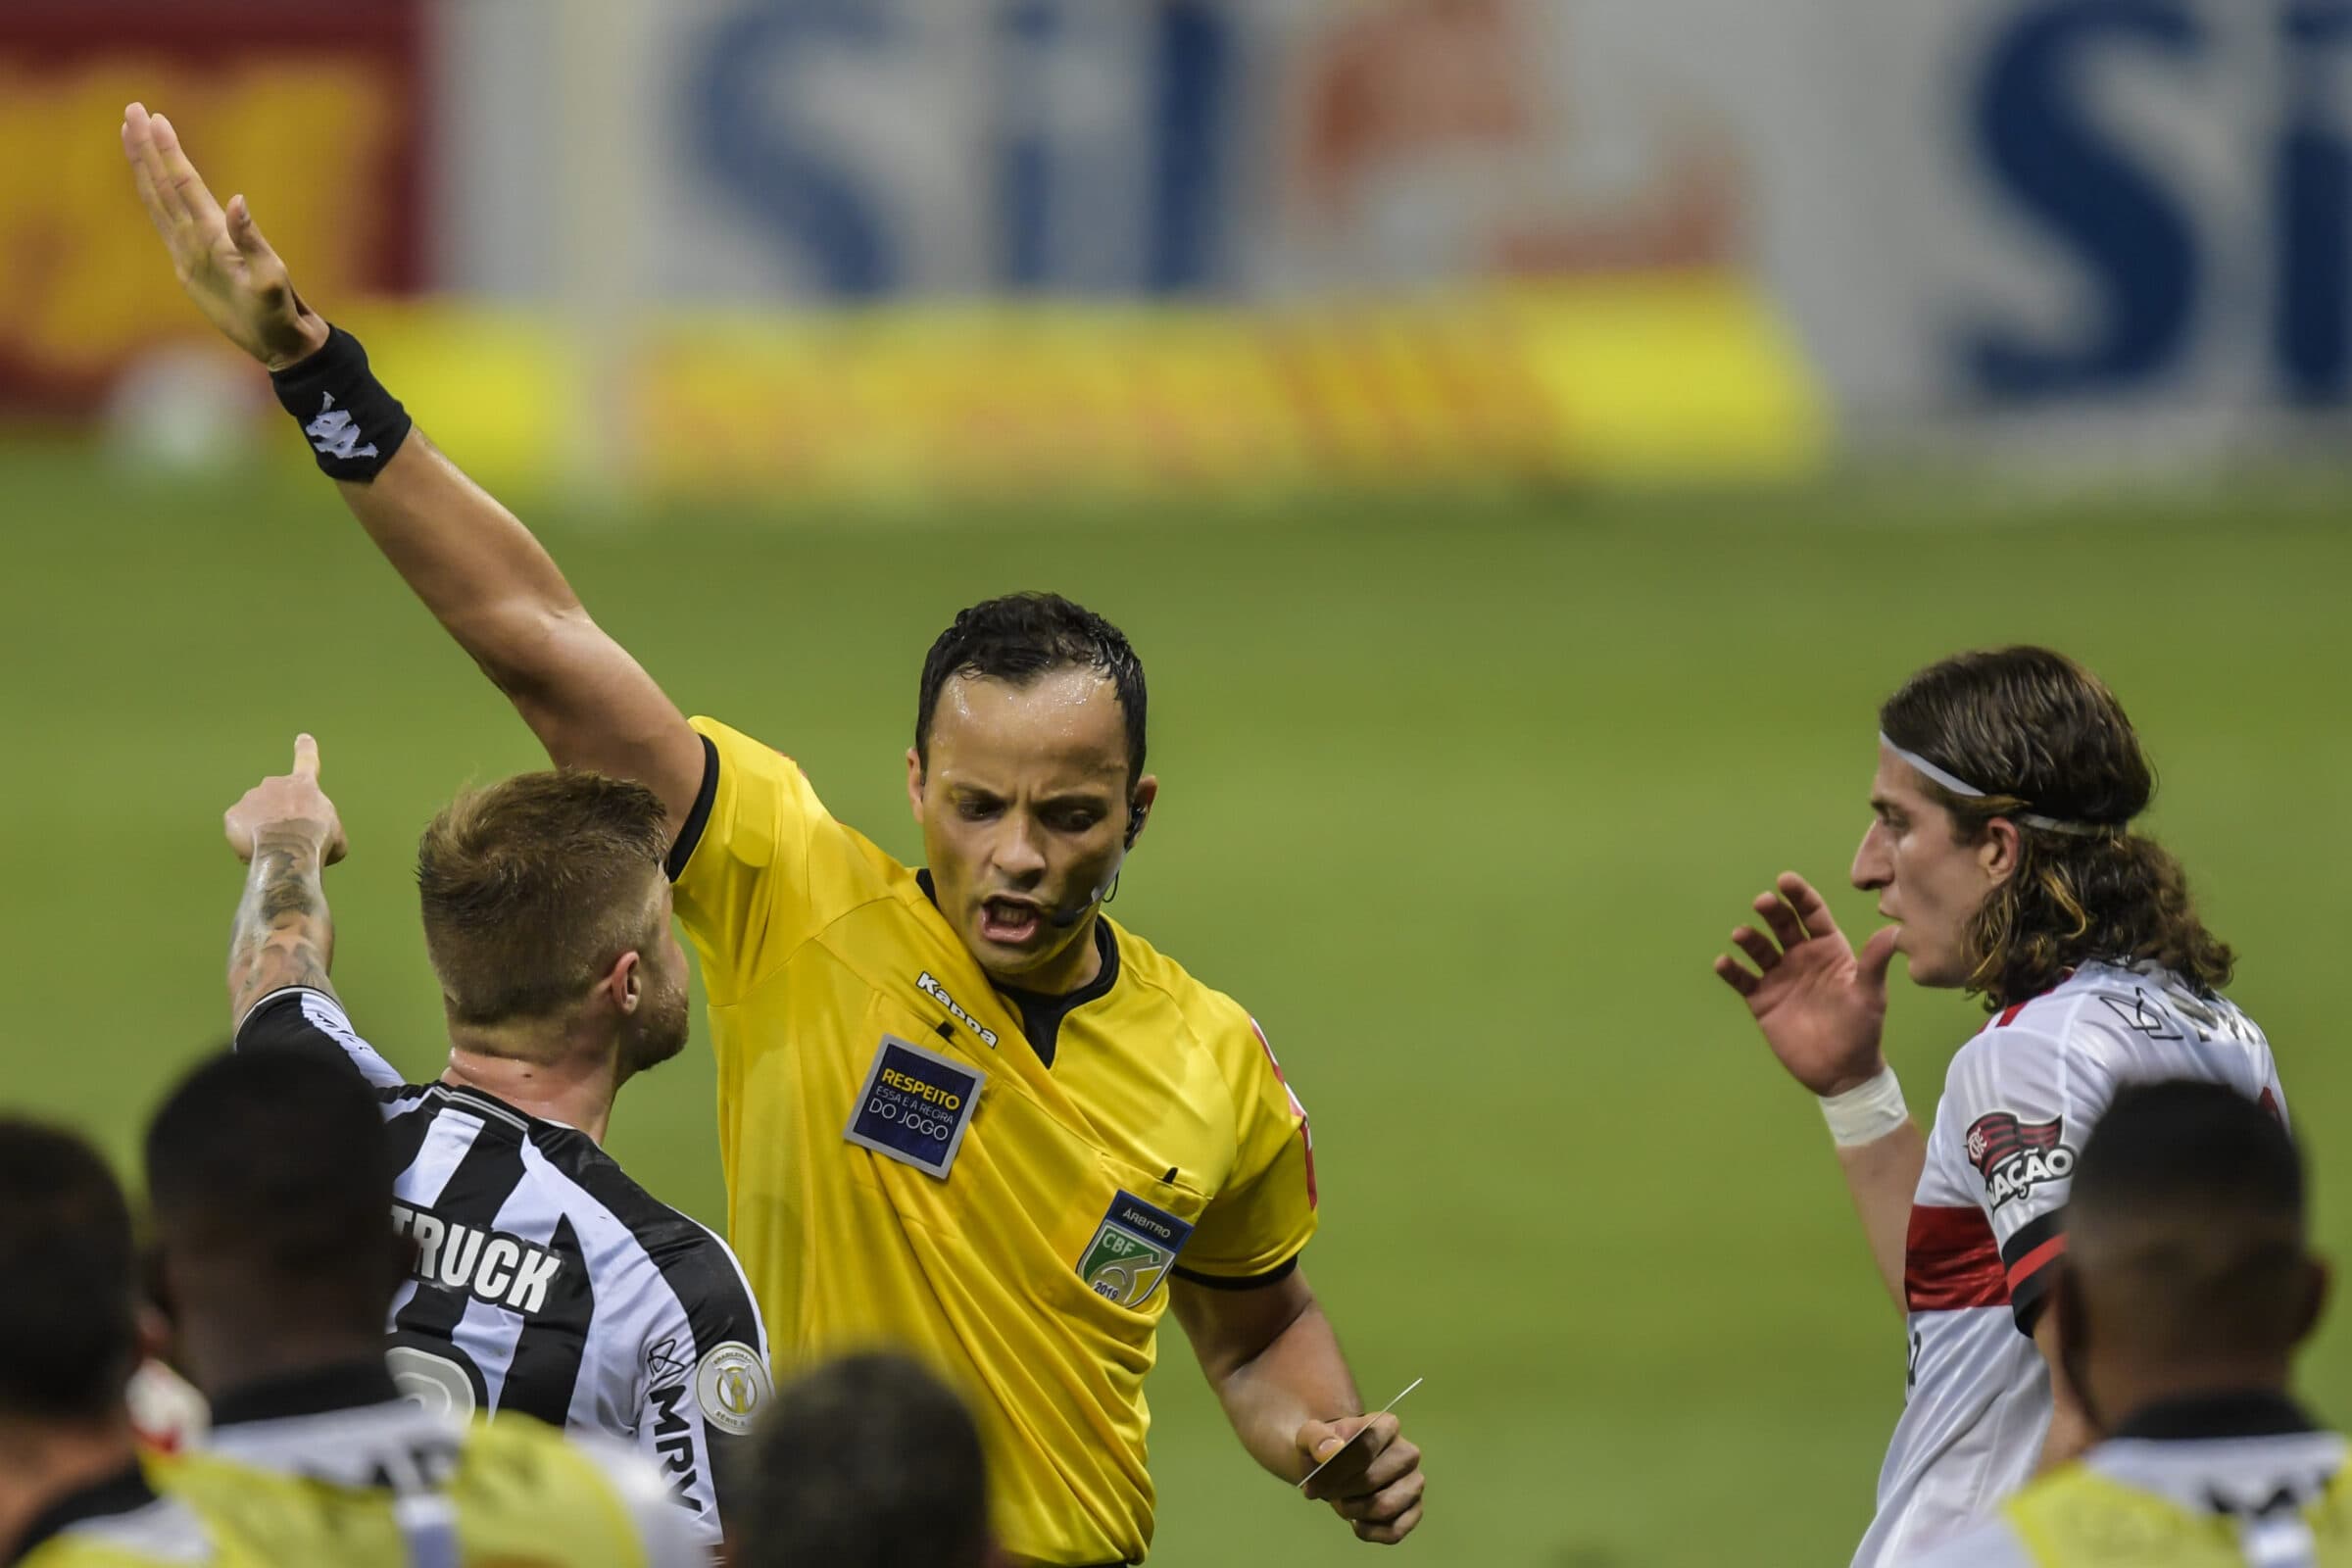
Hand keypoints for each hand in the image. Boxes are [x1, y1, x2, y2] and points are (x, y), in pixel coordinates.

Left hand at [121, 102, 329, 371]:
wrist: (278, 348)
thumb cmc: (280, 314)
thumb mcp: (274, 279)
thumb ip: (253, 240)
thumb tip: (237, 201)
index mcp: (210, 242)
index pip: (183, 185)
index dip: (168, 150)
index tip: (154, 118)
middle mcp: (190, 247)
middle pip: (159, 188)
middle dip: (144, 148)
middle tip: (132, 110)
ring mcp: (185, 258)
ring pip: (155, 203)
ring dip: (142, 167)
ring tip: (132, 135)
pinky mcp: (189, 268)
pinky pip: (164, 221)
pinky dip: (154, 193)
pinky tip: (151, 182)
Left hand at [224, 734, 346, 866]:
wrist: (289, 850)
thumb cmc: (319, 841)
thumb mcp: (337, 835)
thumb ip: (326, 828)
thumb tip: (320, 838)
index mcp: (304, 785)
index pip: (307, 761)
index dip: (306, 750)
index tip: (303, 738)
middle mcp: (275, 784)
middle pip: (276, 797)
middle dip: (279, 813)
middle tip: (287, 837)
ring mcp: (251, 797)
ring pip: (255, 814)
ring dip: (261, 827)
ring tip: (272, 848)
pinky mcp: (233, 815)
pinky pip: (239, 827)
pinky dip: (245, 839)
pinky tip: (256, 851)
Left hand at [1297, 1412, 1423, 1544]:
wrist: (1335, 1467)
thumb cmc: (1326, 1449)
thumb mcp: (1310, 1436)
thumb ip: (1316, 1438)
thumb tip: (1330, 1451)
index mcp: (1387, 1426)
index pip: (1366, 1447)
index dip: (1337, 1469)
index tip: (1314, 1482)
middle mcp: (1408, 1453)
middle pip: (1372, 1479)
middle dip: (1340, 1492)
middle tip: (1323, 1493)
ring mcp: (1415, 1483)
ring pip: (1384, 1507)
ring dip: (1353, 1511)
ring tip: (1340, 1503)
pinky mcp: (1415, 1510)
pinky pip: (1394, 1531)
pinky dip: (1368, 1531)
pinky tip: (1355, 1521)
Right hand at [1712, 872, 1897, 1096]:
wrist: (1841, 1071)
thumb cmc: (1862, 1029)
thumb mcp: (1871, 995)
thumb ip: (1874, 962)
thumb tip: (1895, 930)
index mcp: (1828, 950)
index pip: (1812, 915)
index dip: (1800, 896)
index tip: (1785, 880)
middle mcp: (1801, 958)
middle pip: (1782, 925)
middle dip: (1772, 911)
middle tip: (1764, 902)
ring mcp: (1779, 977)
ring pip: (1759, 949)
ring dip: (1749, 939)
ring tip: (1742, 936)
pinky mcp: (1762, 999)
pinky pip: (1742, 979)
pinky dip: (1732, 970)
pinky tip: (1724, 963)